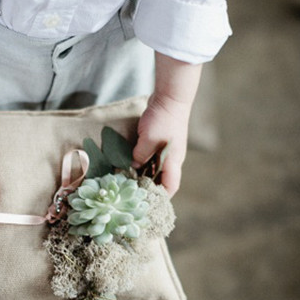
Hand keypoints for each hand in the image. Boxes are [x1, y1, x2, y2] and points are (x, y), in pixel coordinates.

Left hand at [132, 53, 201, 196]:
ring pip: (154, 169)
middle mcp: (171, 159)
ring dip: (142, 174)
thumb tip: (132, 168)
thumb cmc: (163, 119)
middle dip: (148, 187)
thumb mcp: (148, 139)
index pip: (170, 187)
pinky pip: (150, 157)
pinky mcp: (159, 142)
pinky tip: (128, 164)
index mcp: (173, 162)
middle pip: (161, 180)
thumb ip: (140, 156)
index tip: (145, 203)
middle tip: (130, 193)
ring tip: (126, 181)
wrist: (170, 96)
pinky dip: (141, 162)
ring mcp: (166, 150)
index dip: (160, 197)